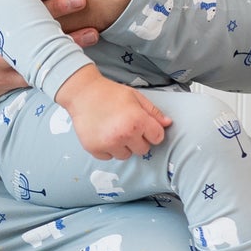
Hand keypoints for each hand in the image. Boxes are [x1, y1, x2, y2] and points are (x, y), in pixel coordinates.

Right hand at [55, 67, 172, 159]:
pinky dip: (107, 149)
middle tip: (127, 127)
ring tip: (114, 131)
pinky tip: (103, 135)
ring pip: (125, 156)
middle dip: (138, 140)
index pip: (157, 138)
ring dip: (123, 146)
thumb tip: (167, 123)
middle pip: (142, 150)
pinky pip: (108, 157)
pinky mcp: (94, 149)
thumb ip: (153, 112)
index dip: (152, 132)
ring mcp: (108, 144)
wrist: (82, 93)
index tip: (144, 127)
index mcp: (137, 121)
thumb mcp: (135, 97)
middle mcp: (124, 135)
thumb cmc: (110, 93)